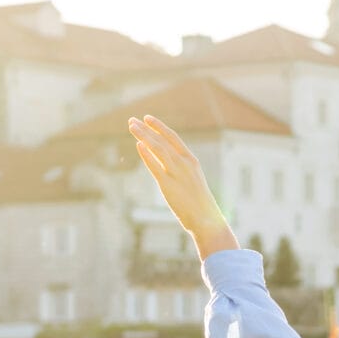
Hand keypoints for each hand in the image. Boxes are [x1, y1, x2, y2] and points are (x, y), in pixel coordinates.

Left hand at [128, 116, 238, 255]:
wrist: (207, 219)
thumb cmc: (200, 203)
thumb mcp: (193, 181)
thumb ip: (182, 172)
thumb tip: (170, 168)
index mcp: (192, 161)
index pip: (173, 138)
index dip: (159, 127)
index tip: (148, 118)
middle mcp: (184, 163)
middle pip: (162, 141)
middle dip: (146, 129)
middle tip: (132, 120)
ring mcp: (177, 173)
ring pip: (157, 149)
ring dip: (143, 136)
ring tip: (131, 126)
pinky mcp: (168, 185)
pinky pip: (155, 166)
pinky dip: (146, 154)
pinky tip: (138, 145)